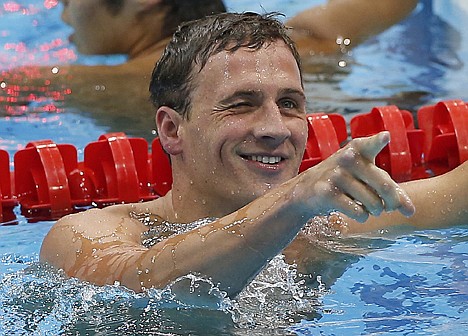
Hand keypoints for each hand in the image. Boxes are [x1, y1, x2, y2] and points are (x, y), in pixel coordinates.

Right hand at [297, 131, 414, 221]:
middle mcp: (347, 159)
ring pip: (373, 203)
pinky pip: (357, 211)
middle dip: (392, 202)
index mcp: (358, 150)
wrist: (308, 190)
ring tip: (370, 208)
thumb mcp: (367, 178)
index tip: (385, 137)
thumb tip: (411, 212)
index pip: (369, 145)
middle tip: (389, 207)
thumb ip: (392, 191)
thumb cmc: (347, 181)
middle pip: (384, 185)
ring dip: (375, 210)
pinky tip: (357, 212)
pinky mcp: (327, 193)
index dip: (377, 141)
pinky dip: (362, 215)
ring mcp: (335, 176)